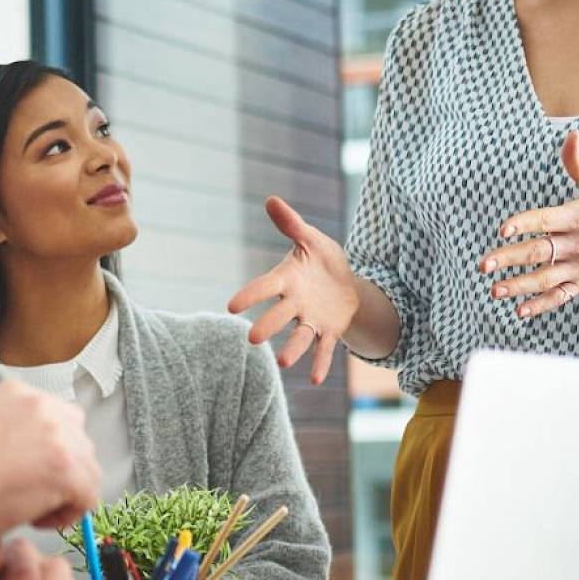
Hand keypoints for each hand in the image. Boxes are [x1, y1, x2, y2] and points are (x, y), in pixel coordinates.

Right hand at [0, 381, 100, 543]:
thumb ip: (14, 431)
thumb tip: (39, 456)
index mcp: (18, 392)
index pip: (61, 418)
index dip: (51, 452)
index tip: (31, 473)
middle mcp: (42, 405)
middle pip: (80, 442)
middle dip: (62, 473)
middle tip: (29, 494)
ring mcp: (57, 435)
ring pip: (88, 471)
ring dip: (64, 495)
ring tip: (28, 509)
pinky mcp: (66, 469)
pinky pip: (88, 498)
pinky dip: (66, 516)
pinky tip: (33, 518)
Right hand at [228, 196, 359, 384]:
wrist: (347, 284)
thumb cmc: (322, 260)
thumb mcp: (312, 239)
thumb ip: (291, 224)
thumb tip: (271, 199)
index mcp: (287, 279)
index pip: (264, 287)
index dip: (250, 295)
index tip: (231, 306)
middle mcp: (295, 303)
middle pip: (279, 315)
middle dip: (268, 326)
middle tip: (253, 339)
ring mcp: (311, 319)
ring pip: (300, 336)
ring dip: (293, 349)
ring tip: (286, 364)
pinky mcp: (329, 331)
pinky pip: (324, 348)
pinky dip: (321, 363)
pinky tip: (316, 379)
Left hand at [479, 131, 578, 317]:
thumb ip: (578, 164)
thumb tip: (570, 134)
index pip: (546, 220)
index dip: (524, 224)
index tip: (502, 229)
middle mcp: (578, 243)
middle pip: (540, 252)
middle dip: (510, 259)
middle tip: (483, 264)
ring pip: (546, 279)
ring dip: (518, 286)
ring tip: (494, 290)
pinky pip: (561, 297)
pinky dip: (541, 305)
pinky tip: (520, 310)